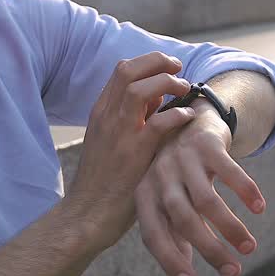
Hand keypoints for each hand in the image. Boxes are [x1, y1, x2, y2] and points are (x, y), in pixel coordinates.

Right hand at [67, 52, 197, 251]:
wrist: (87, 213)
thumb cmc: (105, 180)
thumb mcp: (113, 140)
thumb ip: (133, 117)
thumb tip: (158, 96)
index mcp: (101, 112)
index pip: (122, 70)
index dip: (149, 62)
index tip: (169, 67)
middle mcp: (106, 117)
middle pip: (128, 70)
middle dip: (158, 62)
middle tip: (179, 69)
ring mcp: (118, 134)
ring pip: (139, 89)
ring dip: (166, 83)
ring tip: (184, 89)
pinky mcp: (133, 155)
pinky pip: (158, 123)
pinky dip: (176, 115)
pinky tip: (187, 118)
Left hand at [134, 100, 266, 275]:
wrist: (190, 119)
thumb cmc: (178, 171)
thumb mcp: (168, 199)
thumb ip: (174, 232)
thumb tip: (184, 271)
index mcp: (145, 195)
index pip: (153, 235)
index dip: (169, 261)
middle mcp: (160, 176)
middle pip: (183, 219)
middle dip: (209, 249)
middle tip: (233, 272)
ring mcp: (182, 158)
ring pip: (207, 201)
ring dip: (230, 227)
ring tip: (249, 248)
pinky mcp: (207, 144)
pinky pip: (229, 172)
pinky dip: (245, 191)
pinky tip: (259, 208)